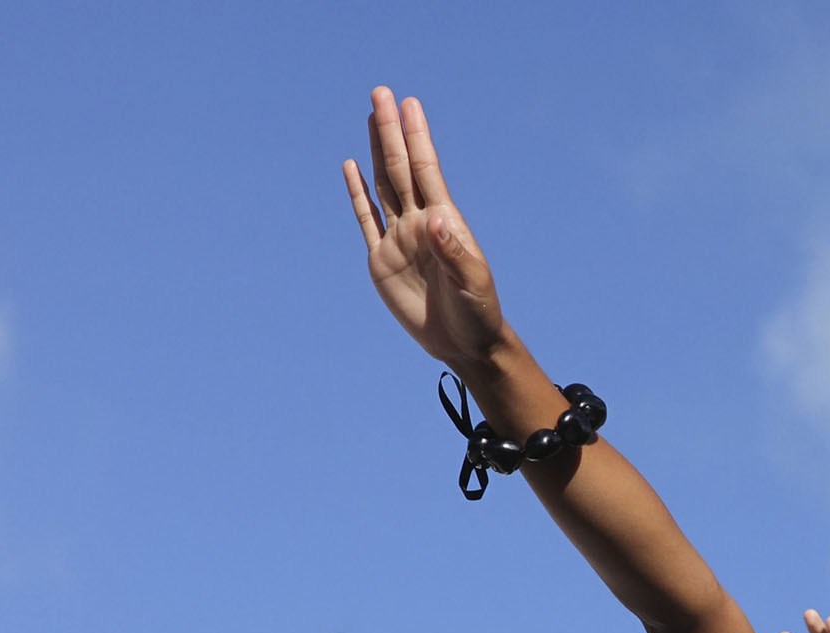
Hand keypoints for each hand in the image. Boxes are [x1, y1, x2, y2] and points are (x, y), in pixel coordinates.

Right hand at [344, 87, 510, 373]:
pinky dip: (357, 194)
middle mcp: (420, 223)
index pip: (426, 171)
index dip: (416, 137)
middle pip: (401, 168)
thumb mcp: (471, 283)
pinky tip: (352, 167)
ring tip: (371, 117)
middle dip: (391, 131)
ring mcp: (399, 239)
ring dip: (377, 151)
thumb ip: (453, 251)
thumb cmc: (478, 312)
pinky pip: (366, 220)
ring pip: (384, 186)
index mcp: (444, 223)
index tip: (408, 105)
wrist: (465, 343)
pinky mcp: (382, 260)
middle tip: (381, 93)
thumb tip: (434, 217)